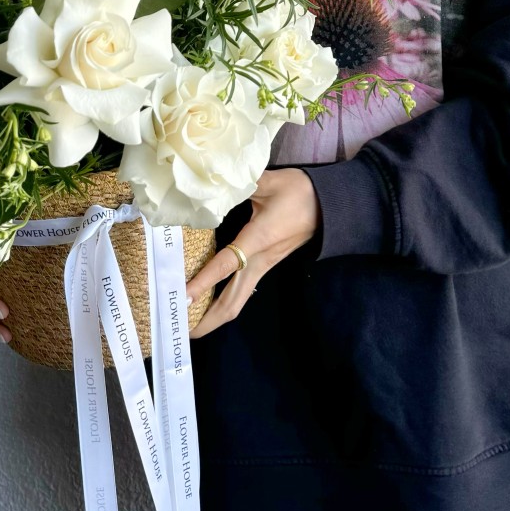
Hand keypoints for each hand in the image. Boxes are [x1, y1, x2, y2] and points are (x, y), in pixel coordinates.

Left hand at [186, 167, 320, 338]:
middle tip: (180, 330)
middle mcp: (258, 262)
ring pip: (237, 301)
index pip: (225, 266)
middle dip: (206, 320)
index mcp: (257, 241)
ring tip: (188, 322)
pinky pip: (240, 291)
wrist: (329, 205)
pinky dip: (222, 302)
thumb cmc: (299, 192)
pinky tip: (206, 300)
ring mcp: (262, 267)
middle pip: (231, 303)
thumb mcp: (268, 181)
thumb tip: (210, 181)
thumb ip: (237, 182)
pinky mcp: (264, 265)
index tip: (182, 296)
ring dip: (213, 316)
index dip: (203, 282)